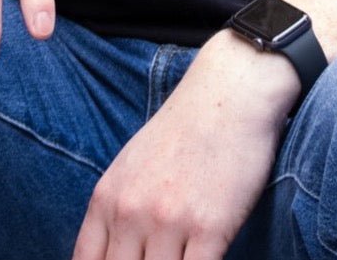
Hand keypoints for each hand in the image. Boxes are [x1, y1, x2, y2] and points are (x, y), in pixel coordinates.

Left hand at [72, 31, 298, 259]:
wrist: (229, 94)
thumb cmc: (183, 129)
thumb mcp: (131, 165)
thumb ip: (116, 212)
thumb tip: (109, 254)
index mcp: (107, 199)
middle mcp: (131, 213)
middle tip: (157, 259)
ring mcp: (169, 222)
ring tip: (180, 258)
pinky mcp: (210, 229)